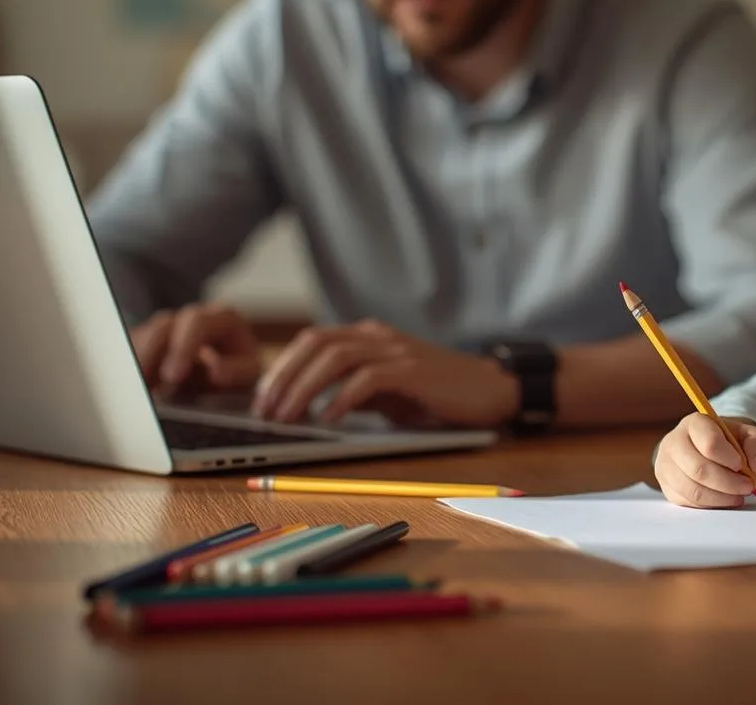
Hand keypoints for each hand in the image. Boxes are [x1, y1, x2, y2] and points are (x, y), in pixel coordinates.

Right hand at [129, 303, 261, 396]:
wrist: (228, 370)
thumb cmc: (240, 367)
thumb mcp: (248, 371)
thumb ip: (236, 371)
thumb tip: (216, 372)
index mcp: (221, 318)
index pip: (197, 323)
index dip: (183, 347)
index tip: (173, 376)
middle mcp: (191, 319)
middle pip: (162, 326)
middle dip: (150, 355)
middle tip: (145, 385)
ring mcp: (168, 329)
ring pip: (142, 339)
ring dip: (137, 364)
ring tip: (135, 389)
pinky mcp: (149, 343)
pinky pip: (133, 352)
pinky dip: (131, 370)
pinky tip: (130, 388)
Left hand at [250, 319, 516, 428]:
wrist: (493, 390)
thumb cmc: (440, 395)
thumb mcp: (388, 391)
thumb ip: (354, 390)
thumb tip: (309, 407)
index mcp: (368, 337)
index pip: (312, 342)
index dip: (281, 368)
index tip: (262, 400)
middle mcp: (378, 336)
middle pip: (315, 344)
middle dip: (283, 378)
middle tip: (265, 412)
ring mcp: (396, 351)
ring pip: (334, 358)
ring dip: (303, 388)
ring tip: (287, 417)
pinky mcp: (413, 371)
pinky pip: (367, 378)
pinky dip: (342, 397)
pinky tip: (329, 418)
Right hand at [654, 414, 755, 508]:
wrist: (708, 448)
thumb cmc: (727, 441)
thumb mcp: (749, 434)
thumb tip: (755, 467)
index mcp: (695, 423)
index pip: (709, 443)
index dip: (728, 458)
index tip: (742, 465)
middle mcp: (674, 442)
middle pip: (699, 469)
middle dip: (728, 483)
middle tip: (748, 486)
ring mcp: (666, 465)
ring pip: (693, 490)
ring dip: (721, 498)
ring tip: (738, 495)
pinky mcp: (666, 486)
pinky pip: (689, 502)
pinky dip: (711, 505)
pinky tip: (724, 499)